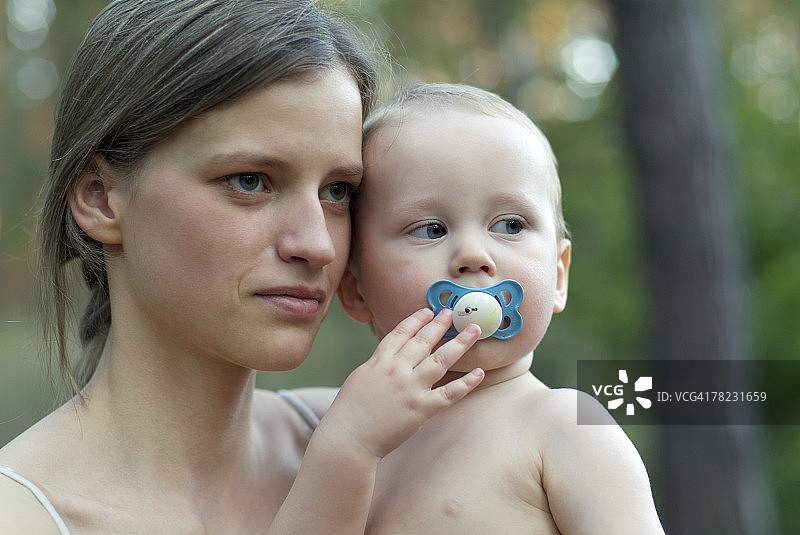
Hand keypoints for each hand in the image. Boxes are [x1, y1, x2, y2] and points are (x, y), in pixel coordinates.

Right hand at [319, 308, 483, 459]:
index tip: (428, 310)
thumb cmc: (350, 410)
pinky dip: (466, 383)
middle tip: (452, 312)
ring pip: (441, 360)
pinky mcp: (421, 409)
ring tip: (474, 330)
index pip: (401, 333)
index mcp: (379, 361)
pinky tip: (479, 372)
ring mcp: (411, 389)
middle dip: (440, 324)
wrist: (349, 437)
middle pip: (423, 341)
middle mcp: (397, 370)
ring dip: (460, 343)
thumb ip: (379, 364)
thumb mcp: (361, 377)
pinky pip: (449, 393)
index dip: (416, 320)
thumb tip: (393, 355)